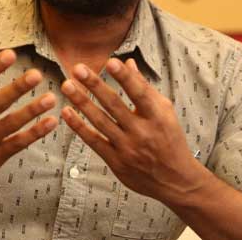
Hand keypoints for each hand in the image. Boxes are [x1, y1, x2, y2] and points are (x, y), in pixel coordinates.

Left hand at [60, 58, 203, 203]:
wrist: (174, 179)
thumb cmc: (169, 138)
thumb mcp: (165, 111)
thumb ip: (145, 87)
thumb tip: (128, 62)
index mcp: (157, 117)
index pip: (140, 93)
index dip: (125, 78)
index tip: (111, 62)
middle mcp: (142, 132)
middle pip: (114, 105)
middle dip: (95, 85)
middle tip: (78, 68)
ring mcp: (128, 148)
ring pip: (100, 122)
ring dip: (82, 102)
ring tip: (66, 85)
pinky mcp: (116, 161)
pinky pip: (94, 141)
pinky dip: (79, 127)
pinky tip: (66, 112)